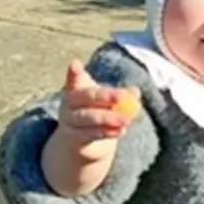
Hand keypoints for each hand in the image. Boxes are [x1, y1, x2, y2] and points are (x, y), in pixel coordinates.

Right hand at [41, 60, 139, 196]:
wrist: (82, 140)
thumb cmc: (96, 111)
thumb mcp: (107, 101)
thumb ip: (121, 96)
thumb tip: (135, 92)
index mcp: (75, 89)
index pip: (74, 78)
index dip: (74, 72)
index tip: (75, 64)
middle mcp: (68, 103)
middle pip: (84, 97)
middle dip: (103, 96)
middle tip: (122, 97)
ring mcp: (68, 120)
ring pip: (88, 118)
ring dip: (108, 119)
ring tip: (126, 120)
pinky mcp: (73, 137)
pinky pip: (91, 134)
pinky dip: (107, 133)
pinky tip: (121, 131)